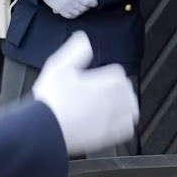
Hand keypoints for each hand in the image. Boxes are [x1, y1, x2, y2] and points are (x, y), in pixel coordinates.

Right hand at [32, 31, 138, 155]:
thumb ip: (75, 51)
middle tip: (106, 91)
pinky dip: (124, 124)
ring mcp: (113, 118)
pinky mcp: (110, 135)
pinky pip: (127, 128)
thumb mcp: (58, 66)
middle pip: (127, 90)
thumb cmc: (51, 100)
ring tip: (115, 105)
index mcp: (107, 81)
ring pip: (131, 109)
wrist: (45, 129)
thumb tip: (84, 40)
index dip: (108, 74)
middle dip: (118, 89)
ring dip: (126, 105)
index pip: (118, 73)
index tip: (100, 78)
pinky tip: (115, 122)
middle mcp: (115, 99)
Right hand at [39, 0, 98, 18]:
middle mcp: (72, 2)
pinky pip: (70, 16)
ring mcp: (66, 7)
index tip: (95, 2)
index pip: (89, 1)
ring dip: (81, 11)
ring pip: (78, 13)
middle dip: (88, 6)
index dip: (94, 2)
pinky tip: (75, 11)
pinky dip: (74, 15)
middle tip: (89, 4)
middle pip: (84, 8)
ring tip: (82, 7)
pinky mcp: (61, 10)